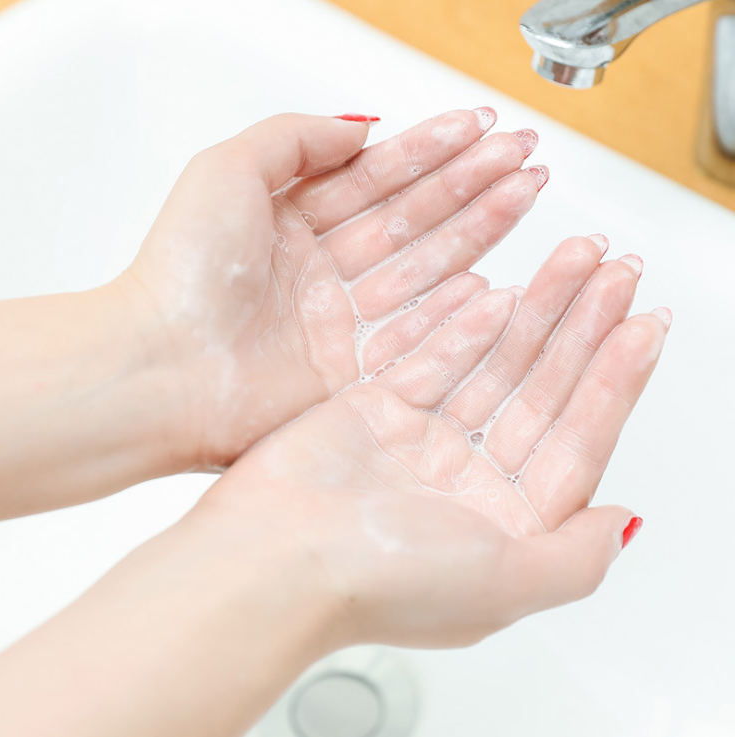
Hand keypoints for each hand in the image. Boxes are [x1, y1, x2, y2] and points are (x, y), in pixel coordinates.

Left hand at [121, 110, 542, 469]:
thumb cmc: (182, 272)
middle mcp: (324, 271)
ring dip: (481, 229)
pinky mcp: (355, 371)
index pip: (379, 177)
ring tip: (528, 193)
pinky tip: (500, 281)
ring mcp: (343, 322)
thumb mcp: (229, 168)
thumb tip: (360, 127)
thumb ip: (297, 138)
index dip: (433, 149)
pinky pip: (420, 332)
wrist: (164, 368)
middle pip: (414, 217)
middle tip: (524, 155)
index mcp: (295, 223)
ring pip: (427, 266)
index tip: (479, 127)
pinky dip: (460, 308)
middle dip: (472, 183)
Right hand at [201, 236, 669, 646]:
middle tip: (616, 273)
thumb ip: (575, 559)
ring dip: (536, 313)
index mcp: (506, 522)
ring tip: (573, 260)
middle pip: (541, 390)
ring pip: (494, 364)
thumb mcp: (506, 588)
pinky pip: (433, 359)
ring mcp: (422, 441)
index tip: (645, 326)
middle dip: (583, 330)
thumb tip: (623, 524)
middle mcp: (468, 480)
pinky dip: (466, 327)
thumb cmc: (382, 583)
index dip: (616, 381)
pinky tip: (501, 292)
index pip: (577, 438)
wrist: (276, 560)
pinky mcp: (377, 410)